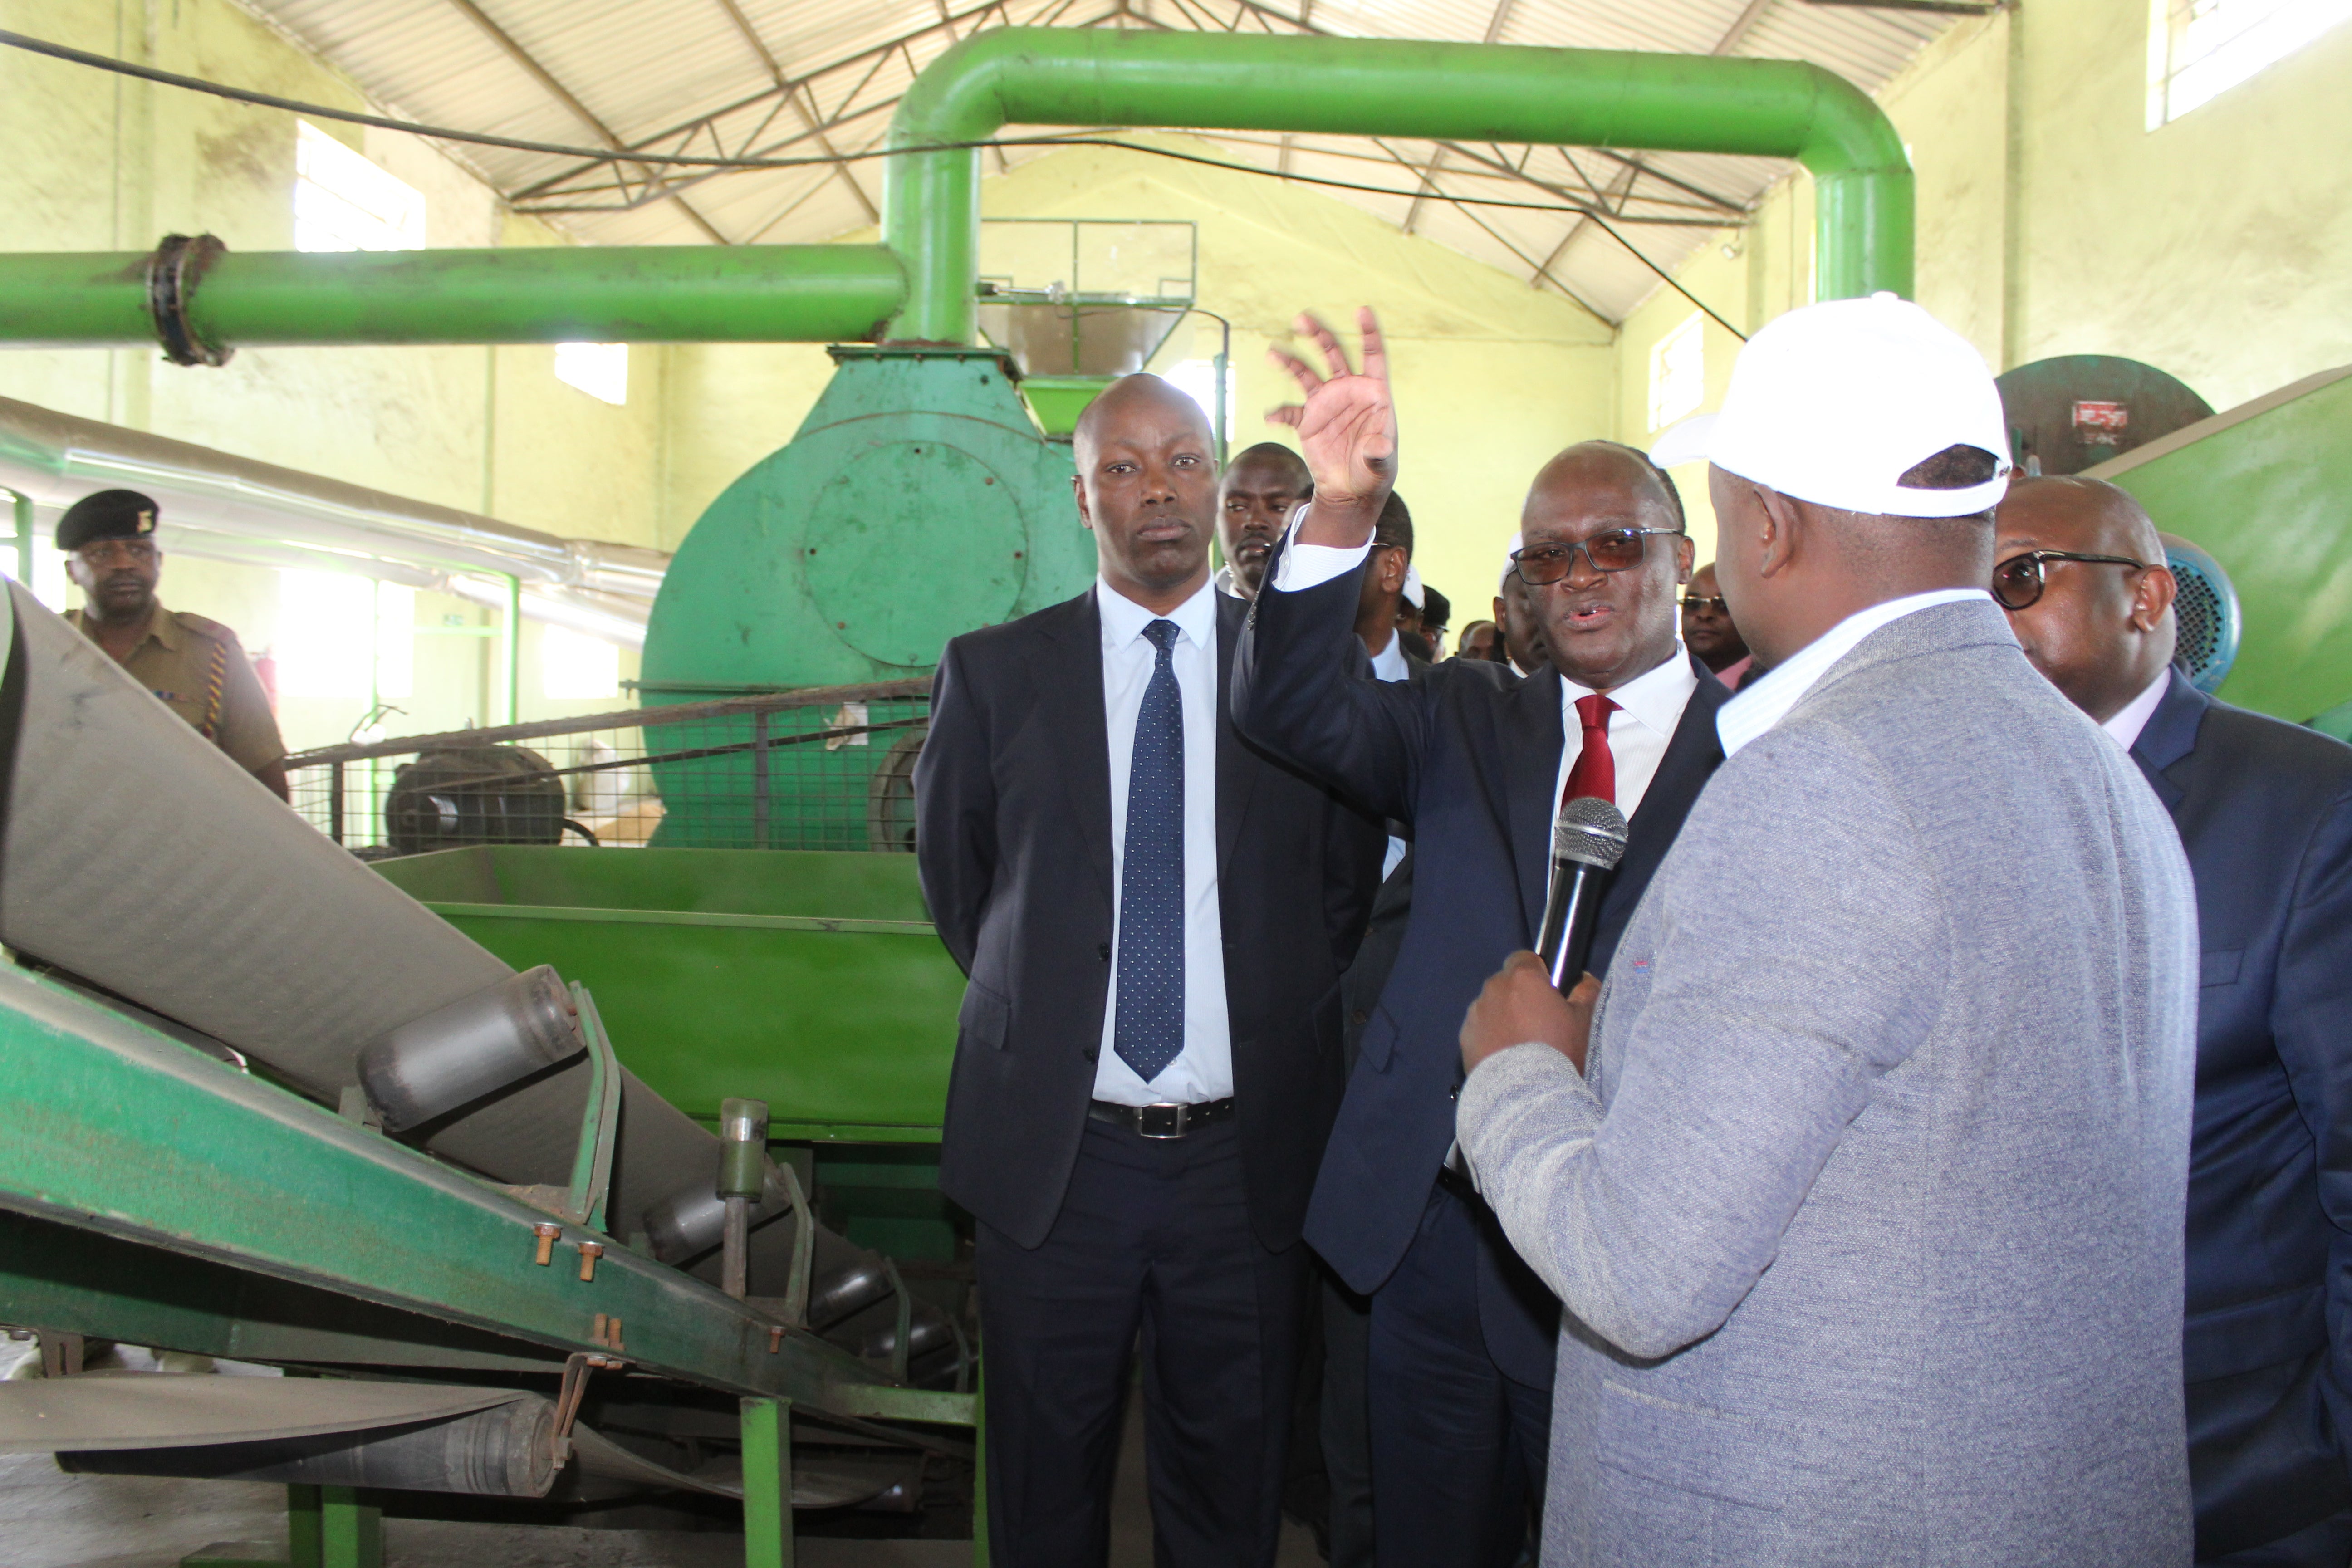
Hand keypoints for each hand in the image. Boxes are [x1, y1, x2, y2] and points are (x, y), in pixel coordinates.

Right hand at [1266, 308, 1396, 543]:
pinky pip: (1290, 411)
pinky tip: (1271, 417)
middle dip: (1318, 335)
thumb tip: (1378, 447)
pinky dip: (1279, 413)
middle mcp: (1347, 390)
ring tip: (1274, 353)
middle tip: (1302, 319)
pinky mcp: (1308, 421)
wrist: (1352, 490)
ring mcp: (1326, 403)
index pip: (1372, 355)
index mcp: (1372, 392)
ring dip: (1290, 362)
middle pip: (1333, 354)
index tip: (1361, 310)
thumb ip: (1380, 453)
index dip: (1368, 332)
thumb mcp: (1381, 464)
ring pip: (1307, 373)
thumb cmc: (1374, 471)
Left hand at [1461, 952, 1597, 1076]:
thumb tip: (1583, 978)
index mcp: (1522, 977)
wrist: (1525, 1093)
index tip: (1547, 993)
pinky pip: (1479, 1030)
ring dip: (1503, 1017)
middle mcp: (1493, 989)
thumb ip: (1586, 991)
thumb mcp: (1584, 1020)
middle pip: (1506, 983)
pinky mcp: (1464, 1038)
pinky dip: (1489, 1037)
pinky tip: (1505, 1058)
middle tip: (1538, 1024)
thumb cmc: (1559, 1051)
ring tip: (1520, 1045)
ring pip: (1491, 1006)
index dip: (1537, 973)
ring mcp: (1475, 1013)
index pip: (1525, 958)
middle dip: (1519, 996)